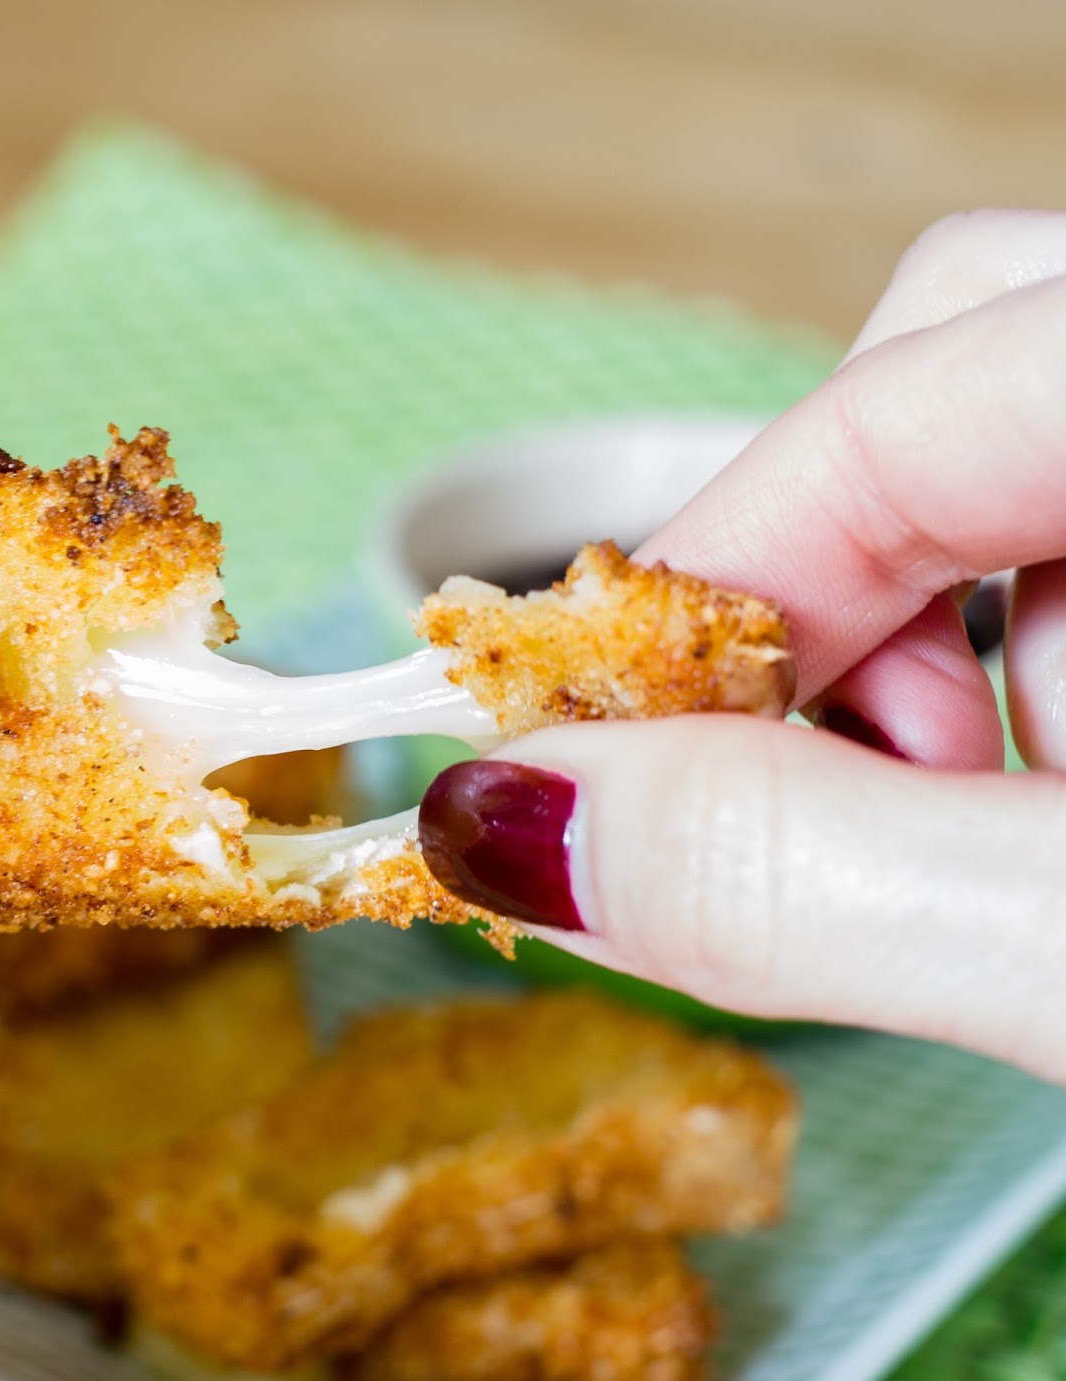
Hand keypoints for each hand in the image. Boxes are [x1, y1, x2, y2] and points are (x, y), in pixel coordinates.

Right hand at [419, 210, 1065, 1077]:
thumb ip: (804, 883)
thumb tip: (498, 820)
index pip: (888, 412)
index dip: (694, 596)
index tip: (584, 759)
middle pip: (940, 370)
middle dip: (826, 603)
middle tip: (837, 797)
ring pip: (996, 455)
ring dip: (924, 659)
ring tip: (980, 848)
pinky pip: (1059, 522)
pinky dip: (1003, 664)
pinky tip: (1036, 817)